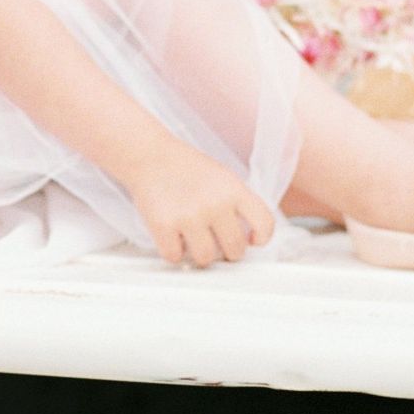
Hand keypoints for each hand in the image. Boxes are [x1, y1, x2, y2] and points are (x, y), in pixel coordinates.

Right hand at [128, 142, 275, 268]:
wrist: (149, 154)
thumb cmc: (185, 167)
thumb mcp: (222, 178)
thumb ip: (237, 205)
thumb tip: (247, 240)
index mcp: (233, 190)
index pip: (264, 224)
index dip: (261, 238)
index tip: (251, 240)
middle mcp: (215, 204)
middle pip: (235, 250)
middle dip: (227, 251)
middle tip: (216, 243)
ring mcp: (189, 216)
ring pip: (206, 259)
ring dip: (200, 254)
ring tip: (193, 240)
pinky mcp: (163, 225)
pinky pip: (175, 257)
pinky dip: (173, 251)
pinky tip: (173, 237)